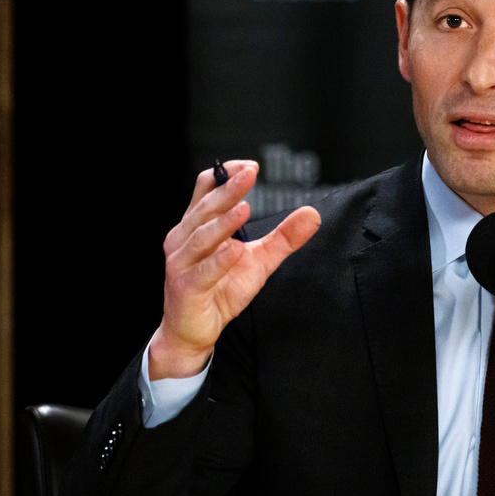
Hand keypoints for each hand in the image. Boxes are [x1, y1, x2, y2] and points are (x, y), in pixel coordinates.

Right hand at [149, 160, 319, 379]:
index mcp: (197, 225)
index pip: (205, 189)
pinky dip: (219, 261)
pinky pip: (203, 271)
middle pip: (206, 207)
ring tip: (244, 207)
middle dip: (228, 189)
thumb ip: (283, 237)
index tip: (250, 166)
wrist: (193, 330)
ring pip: (202, 236)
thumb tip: (312, 214)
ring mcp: (182, 262)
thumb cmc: (220, 289)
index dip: (225, 174)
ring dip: (223, 221)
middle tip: (250, 173)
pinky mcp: (186, 287)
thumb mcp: (259, 259)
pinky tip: (235, 250)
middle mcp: (184, 238)